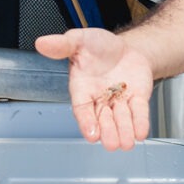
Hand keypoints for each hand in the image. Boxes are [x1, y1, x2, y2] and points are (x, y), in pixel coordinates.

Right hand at [35, 28, 153, 149]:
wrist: (124, 47)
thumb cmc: (98, 47)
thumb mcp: (79, 40)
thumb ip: (63, 45)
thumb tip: (42, 43)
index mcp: (83, 88)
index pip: (83, 109)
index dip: (87, 122)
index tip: (91, 134)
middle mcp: (100, 99)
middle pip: (103, 120)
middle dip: (108, 131)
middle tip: (111, 143)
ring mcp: (120, 101)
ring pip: (121, 119)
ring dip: (124, 131)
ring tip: (126, 143)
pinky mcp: (138, 99)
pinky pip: (139, 112)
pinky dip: (140, 122)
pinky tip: (141, 131)